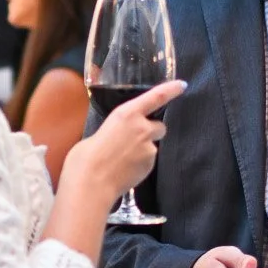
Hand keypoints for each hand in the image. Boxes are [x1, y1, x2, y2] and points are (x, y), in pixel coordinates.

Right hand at [63, 80, 184, 199]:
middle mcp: (142, 127)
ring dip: (144, 150)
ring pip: (152, 146)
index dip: (171, 89)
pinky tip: (126, 170)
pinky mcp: (151, 165)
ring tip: (123, 160)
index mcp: (126, 114)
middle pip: (159, 126)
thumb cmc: (85, 157)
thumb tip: (117, 138)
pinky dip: (141, 164)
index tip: (182, 85)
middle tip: (134, 141)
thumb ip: (115, 131)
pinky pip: (148, 161)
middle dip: (151, 132)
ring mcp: (149, 147)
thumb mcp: (98, 133)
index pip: (155, 97)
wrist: (92, 183)